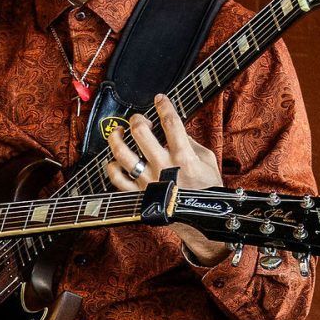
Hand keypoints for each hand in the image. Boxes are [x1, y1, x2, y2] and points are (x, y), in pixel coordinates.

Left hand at [102, 93, 228, 264]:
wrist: (201, 220)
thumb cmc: (207, 189)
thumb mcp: (208, 161)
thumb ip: (191, 142)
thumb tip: (175, 128)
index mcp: (183, 157)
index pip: (170, 123)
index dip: (164, 105)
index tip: (160, 99)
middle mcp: (163, 167)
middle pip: (141, 132)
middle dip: (137, 119)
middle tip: (138, 119)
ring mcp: (148, 182)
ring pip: (122, 154)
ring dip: (116, 138)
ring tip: (118, 132)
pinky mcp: (139, 195)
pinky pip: (117, 179)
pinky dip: (112, 166)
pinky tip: (114, 160)